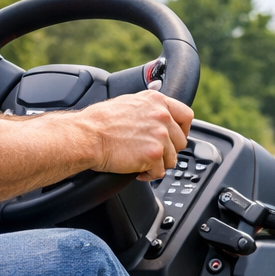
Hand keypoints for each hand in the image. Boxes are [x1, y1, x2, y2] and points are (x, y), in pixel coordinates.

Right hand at [74, 91, 193, 179]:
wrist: (88, 136)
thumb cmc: (101, 122)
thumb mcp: (130, 103)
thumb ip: (149, 109)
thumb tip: (159, 117)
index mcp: (157, 101)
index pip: (186, 116)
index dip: (183, 130)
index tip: (175, 138)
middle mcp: (162, 115)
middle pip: (181, 141)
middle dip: (167, 151)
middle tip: (151, 155)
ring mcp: (160, 135)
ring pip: (171, 159)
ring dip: (157, 164)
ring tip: (140, 162)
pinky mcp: (154, 154)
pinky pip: (160, 172)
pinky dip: (148, 174)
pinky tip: (136, 170)